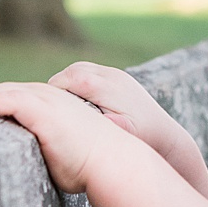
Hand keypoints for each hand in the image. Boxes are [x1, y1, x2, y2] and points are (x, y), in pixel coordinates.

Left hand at [0, 80, 119, 193]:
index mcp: (54, 102)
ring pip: (0, 91)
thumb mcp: (64, 148)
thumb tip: (28, 165)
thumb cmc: (90, 165)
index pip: (16, 94)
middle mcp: (48, 95)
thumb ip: (45, 147)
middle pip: (3, 89)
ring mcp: (45, 99)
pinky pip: (4, 99)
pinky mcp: (40, 109)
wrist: (111, 162)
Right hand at [48, 62, 180, 154]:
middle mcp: (111, 75)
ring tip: (59, 105)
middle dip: (56, 87)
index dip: (52, 92)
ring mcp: (115, 74)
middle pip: (71, 72)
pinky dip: (77, 84)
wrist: (165, 134)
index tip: (42, 107)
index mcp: (107, 86)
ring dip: (66, 84)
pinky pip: (89, 73)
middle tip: (47, 106)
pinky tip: (74, 102)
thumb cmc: (142, 137)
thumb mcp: (126, 134)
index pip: (68, 80)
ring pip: (78, 69)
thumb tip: (93, 119)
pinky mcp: (117, 77)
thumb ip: (108, 125)